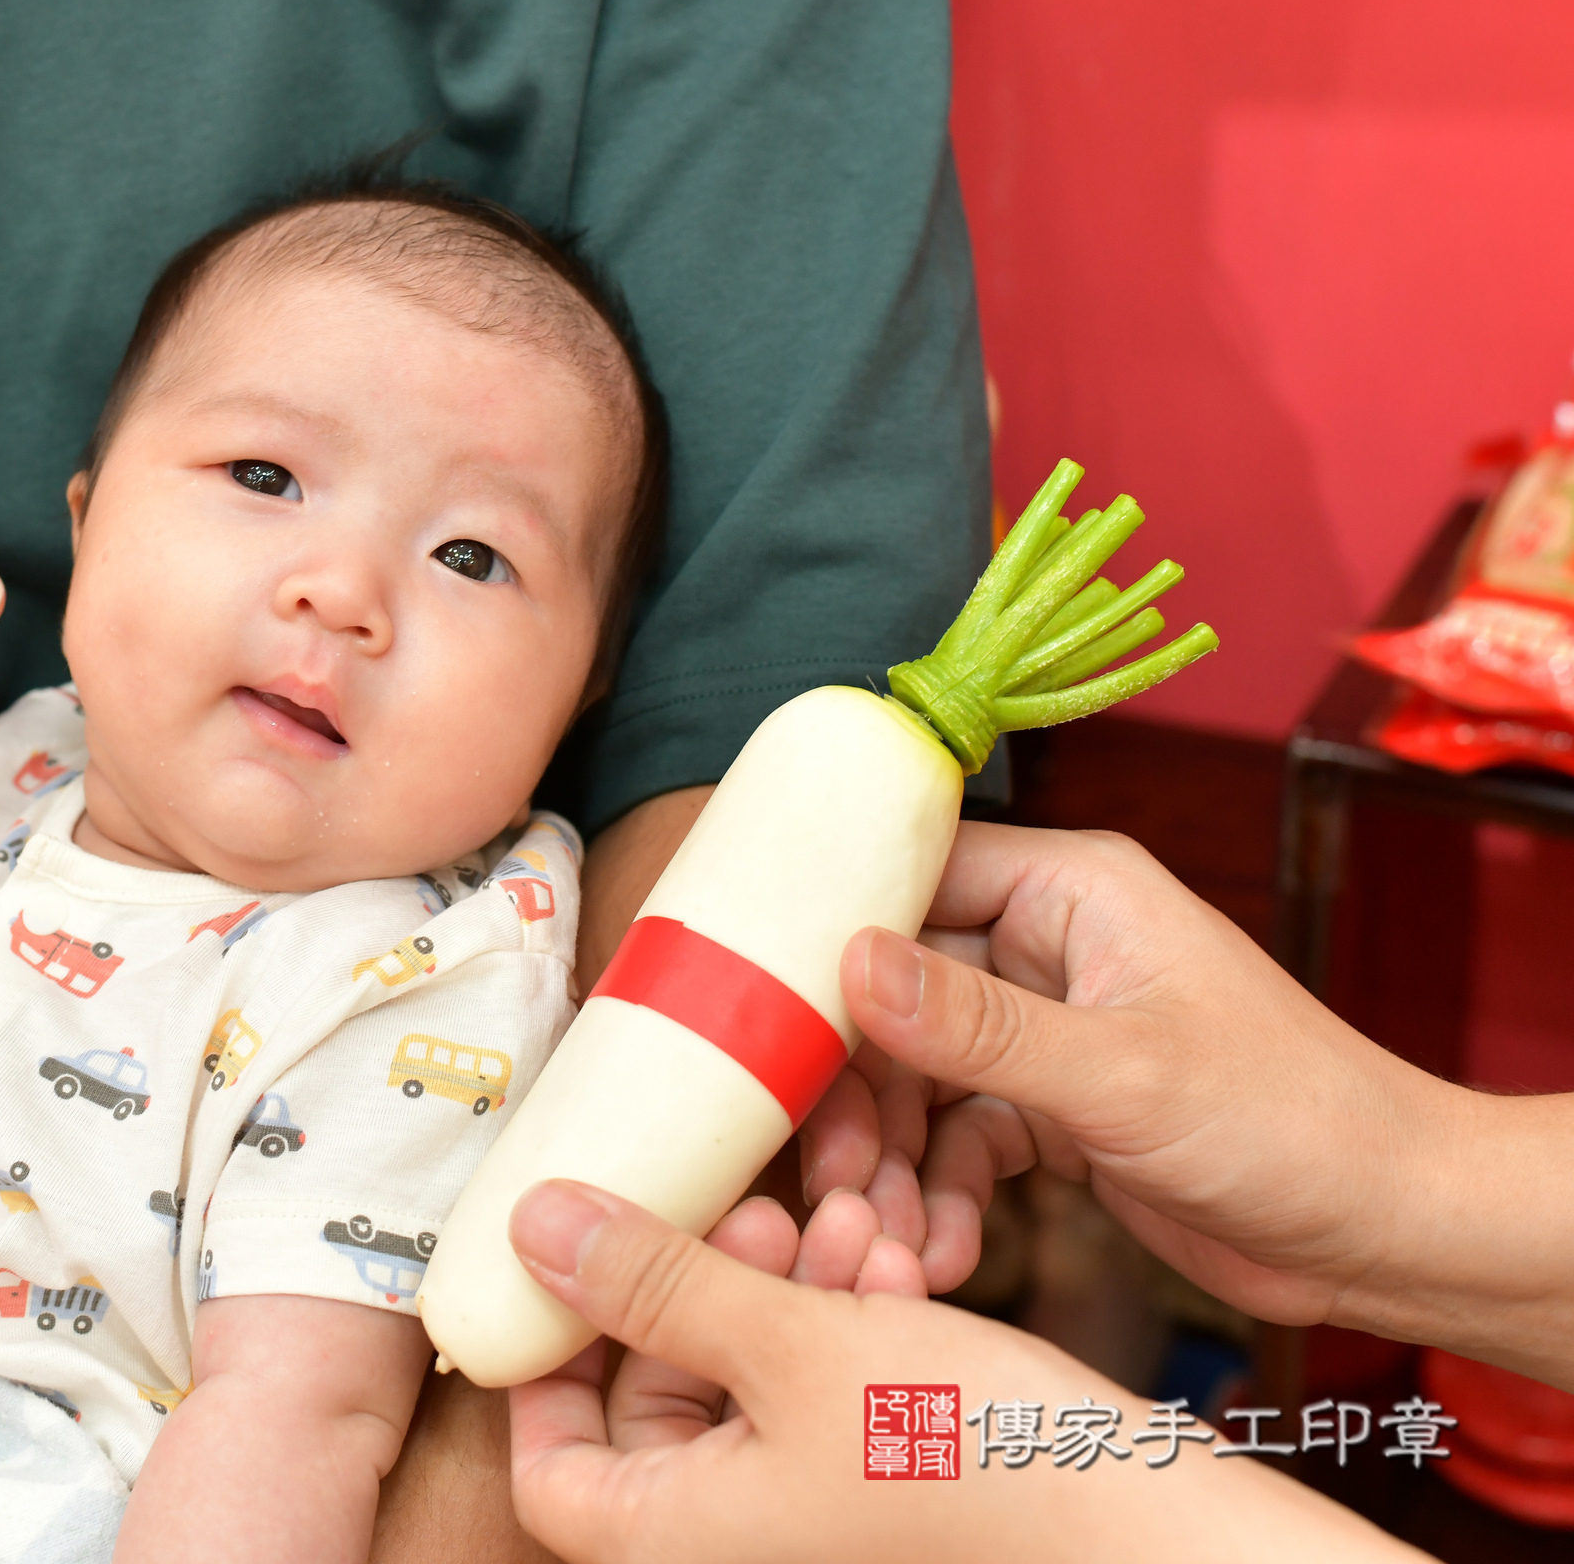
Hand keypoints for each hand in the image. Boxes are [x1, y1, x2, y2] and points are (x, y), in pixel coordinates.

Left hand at [505, 1180, 1414, 1563]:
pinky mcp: (878, 1493)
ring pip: (747, 1388)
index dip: (553, 1359)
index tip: (587, 1260)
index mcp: (674, 1541)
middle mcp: (733, 1547)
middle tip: (759, 1213)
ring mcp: (810, 1526)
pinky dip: (840, 1326)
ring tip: (844, 1218)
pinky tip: (890, 1259)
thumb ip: (657, 1284)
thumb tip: (532, 1230)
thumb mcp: (792, 1345)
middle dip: (703, 1289)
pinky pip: (820, 1403)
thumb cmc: (972, 1458)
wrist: (1148, 1523)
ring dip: (785, 1288)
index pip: (548, 1468)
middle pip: (653, 1407)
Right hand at [803, 822, 1573, 1387]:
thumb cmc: (1288, 1122)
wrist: (1384, 1230)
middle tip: (836, 1177)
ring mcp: (1042, 1029)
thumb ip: (976, 1026)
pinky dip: (937, 1197)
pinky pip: (953, 1139)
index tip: (746, 1000)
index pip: (907, 874)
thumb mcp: (1120, 1075)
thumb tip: (847, 962)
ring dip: (891, 1163)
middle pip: (889, 992)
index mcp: (1070, 890)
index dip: (822, 930)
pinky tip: (939, 1254)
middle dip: (854, 1092)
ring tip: (886, 1241)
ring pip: (911, 1078)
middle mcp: (1044, 946)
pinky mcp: (1047, 1108)